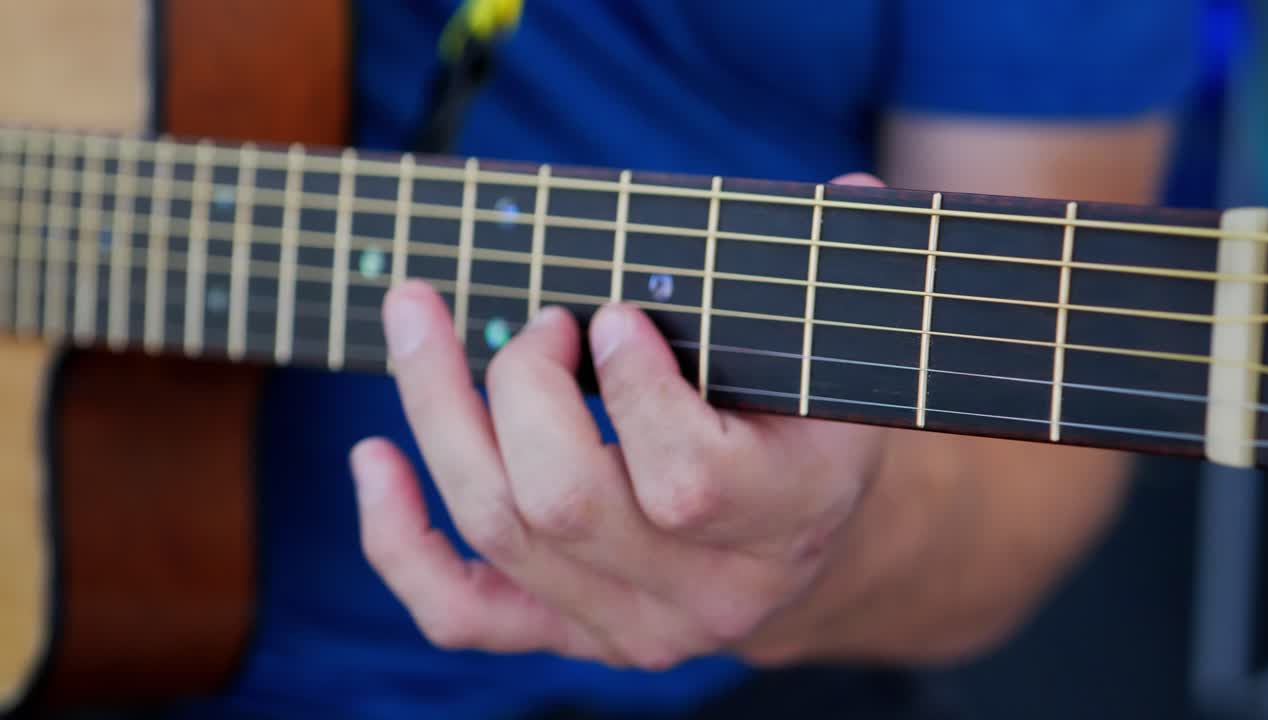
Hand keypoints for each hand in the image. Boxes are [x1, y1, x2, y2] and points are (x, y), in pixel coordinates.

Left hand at [351, 174, 888, 668]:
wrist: (796, 553)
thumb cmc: (805, 437)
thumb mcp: (833, 366)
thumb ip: (828, 284)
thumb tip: (849, 197)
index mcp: (788, 519)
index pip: (689, 480)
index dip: (633, 389)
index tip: (614, 317)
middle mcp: (704, 594)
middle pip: (561, 501)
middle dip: (522, 382)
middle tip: (542, 321)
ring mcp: (624, 626)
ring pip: (497, 528)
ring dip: (439, 410)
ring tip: (423, 322)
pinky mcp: (562, 635)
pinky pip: (457, 610)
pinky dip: (396, 538)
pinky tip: (376, 459)